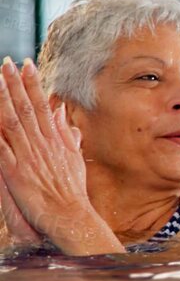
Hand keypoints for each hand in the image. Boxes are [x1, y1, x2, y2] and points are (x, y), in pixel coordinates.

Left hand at [0, 60, 118, 254]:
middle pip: (26, 109)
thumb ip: (64, 133)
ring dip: (4, 98)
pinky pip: (1, 146)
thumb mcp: (73, 158)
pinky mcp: (13, 171)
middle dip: (15, 84)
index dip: (33, 85)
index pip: (42, 106)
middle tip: (7, 63)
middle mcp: (41, 145)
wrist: (70, 217)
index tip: (27, 65)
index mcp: (55, 140)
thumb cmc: (72, 193)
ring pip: (12, 121)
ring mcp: (27, 157)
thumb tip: (60, 111)